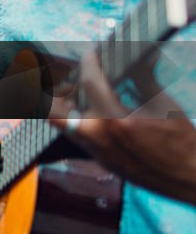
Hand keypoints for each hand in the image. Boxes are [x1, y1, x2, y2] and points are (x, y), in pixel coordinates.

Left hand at [49, 52, 195, 204]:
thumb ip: (143, 78)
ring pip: (62, 126)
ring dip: (64, 106)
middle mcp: (99, 137)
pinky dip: (79, 121)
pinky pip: (79, 138)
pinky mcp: (101, 162)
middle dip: (52, 90)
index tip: (90, 54)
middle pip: (52, 111)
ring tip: (76, 92)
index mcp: (115, 120)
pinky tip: (92, 111)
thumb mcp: (164, 104)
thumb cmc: (182, 141)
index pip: (89, 82)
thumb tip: (139, 55)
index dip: (88, 62)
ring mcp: (97, 152)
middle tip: (66, 77)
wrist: (190, 179)